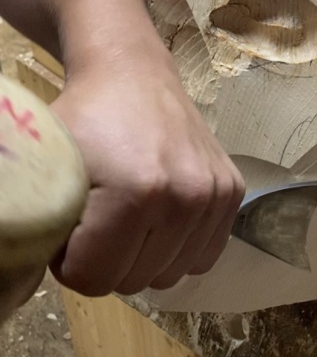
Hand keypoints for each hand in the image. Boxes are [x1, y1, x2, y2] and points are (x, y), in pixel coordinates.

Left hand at [49, 35, 244, 295]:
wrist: (133, 74)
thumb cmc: (85, 120)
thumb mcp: (50, 169)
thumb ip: (43, 225)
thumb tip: (45, 271)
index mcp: (138, 192)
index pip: (93, 279)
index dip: (72, 257)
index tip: (73, 222)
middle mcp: (187, 197)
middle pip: (133, 282)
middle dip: (108, 257)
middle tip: (100, 214)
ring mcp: (215, 194)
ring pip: (169, 276)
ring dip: (144, 256)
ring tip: (130, 213)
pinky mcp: (232, 190)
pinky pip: (202, 258)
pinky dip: (178, 248)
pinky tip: (162, 215)